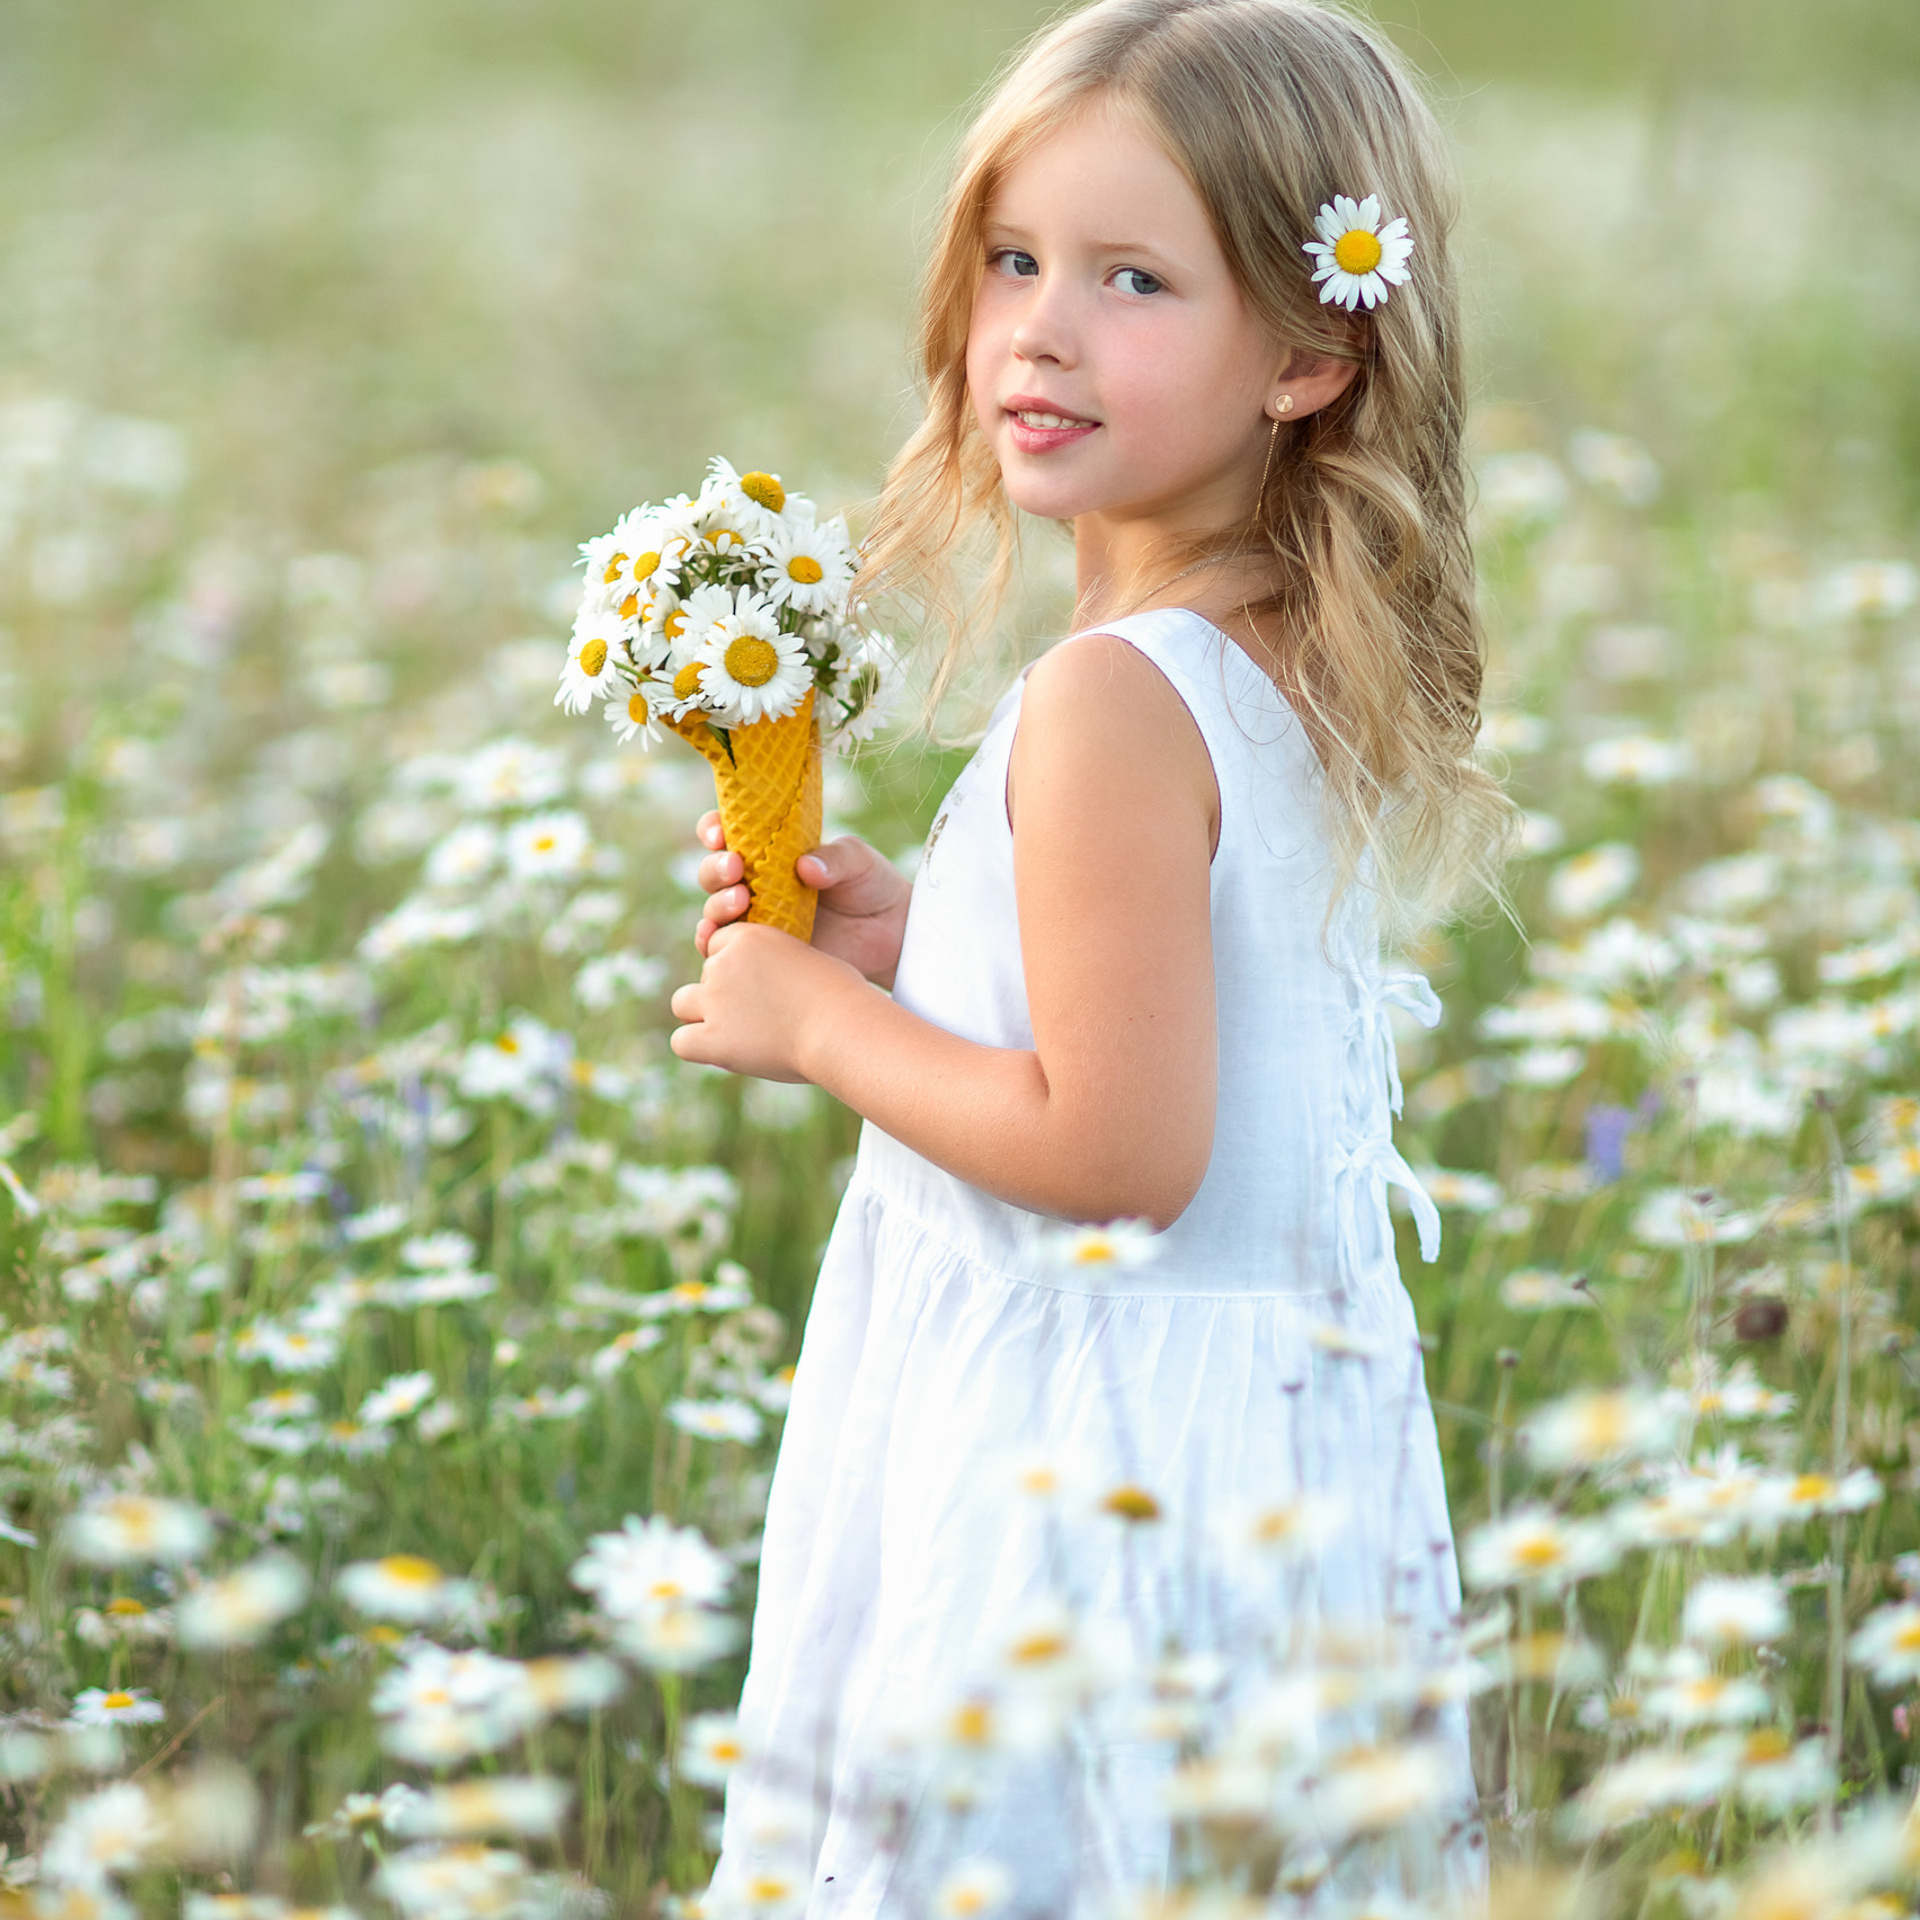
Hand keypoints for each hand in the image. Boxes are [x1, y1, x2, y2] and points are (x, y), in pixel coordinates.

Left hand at [668, 922, 859, 1081]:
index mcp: (747, 936)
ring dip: (703, 1016)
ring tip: (739, 1032)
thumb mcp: (809, 960)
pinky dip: (698, 1048)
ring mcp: (715, 1000)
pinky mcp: (713, 1038)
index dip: (739, 967)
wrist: (843, 1028)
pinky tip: (725, 1053)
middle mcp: (724, 963)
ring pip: (683, 1003)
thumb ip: (778, 965)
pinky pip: (682, 1041)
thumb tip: (768, 988)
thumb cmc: (842, 998)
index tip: (763, 986)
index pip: (721, 946)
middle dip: (724, 993)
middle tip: (762, 1015)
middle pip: (706, 975)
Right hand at [692, 811, 913, 987]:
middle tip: (736, 867)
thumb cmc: (872, 886)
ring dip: (717, 903)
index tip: (720, 833)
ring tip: (740, 900)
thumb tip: (804, 866)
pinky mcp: (762, 952)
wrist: (890, 934)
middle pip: (714, 873)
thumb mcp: (858, 862)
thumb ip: (834, 859)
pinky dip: (713, 941)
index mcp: (772, 852)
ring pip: (714, 909)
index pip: (731, 833)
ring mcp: (757, 919)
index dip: (714, 829)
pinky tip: (719, 937)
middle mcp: (756, 884)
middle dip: (716, 868)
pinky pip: (724, 948)